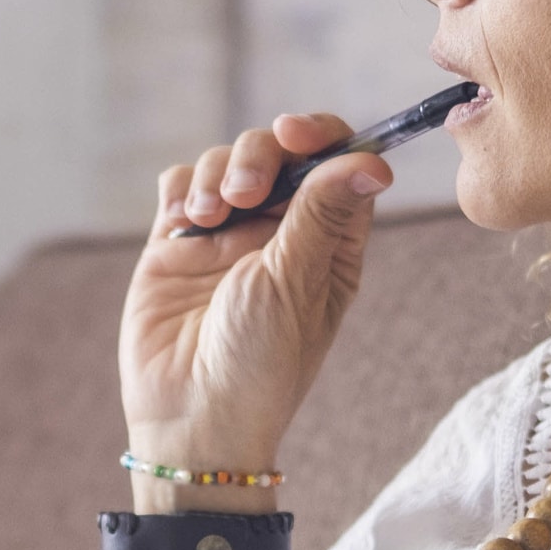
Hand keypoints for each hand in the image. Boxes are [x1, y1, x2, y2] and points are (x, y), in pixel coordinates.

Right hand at [119, 113, 392, 488]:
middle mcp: (279, 232)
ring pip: (223, 160)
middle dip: (258, 155)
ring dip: (214, 174)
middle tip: (245, 194)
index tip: (296, 133)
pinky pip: (179, 186)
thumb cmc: (260, 363)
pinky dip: (182, 190)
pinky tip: (184, 223)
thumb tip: (374, 160)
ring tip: (207, 218)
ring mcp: (226, 235)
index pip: (336, 163)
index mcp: (328, 242)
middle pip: (277, 151)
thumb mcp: (297, 282)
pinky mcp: (177, 244)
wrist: (191, 416)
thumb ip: (323, 212)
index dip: (321, 135)